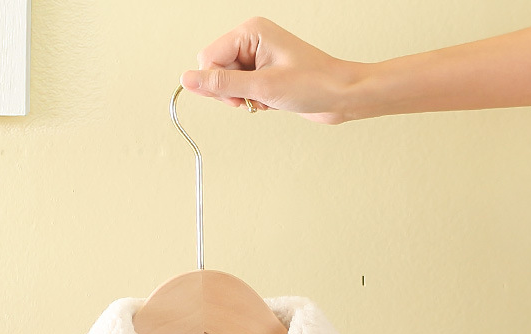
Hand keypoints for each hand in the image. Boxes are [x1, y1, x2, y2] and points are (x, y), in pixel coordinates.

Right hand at [181, 18, 362, 123]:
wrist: (342, 96)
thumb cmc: (314, 84)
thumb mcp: (263, 87)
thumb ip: (222, 84)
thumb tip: (188, 80)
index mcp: (251, 31)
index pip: (210, 56)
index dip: (216, 82)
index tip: (235, 99)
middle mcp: (253, 40)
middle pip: (218, 69)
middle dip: (231, 91)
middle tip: (252, 101)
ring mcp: (261, 57)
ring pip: (231, 82)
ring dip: (244, 99)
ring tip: (266, 101)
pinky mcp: (267, 73)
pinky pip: (245, 89)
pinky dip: (255, 101)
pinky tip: (271, 103)